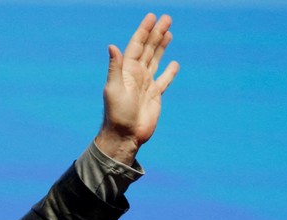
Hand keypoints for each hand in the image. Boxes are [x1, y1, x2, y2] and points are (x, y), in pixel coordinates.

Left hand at [95, 13, 179, 164]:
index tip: (152, 17)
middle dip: (156, 34)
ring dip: (162, 46)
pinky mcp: (155, 96)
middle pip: (148, 49)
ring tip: (169, 33)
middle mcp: (136, 75)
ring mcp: (146, 85)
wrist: (125, 136)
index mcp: (127, 71)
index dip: (144, 31)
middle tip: (166, 18)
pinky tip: (174, 63)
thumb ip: (115, 68)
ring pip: (156, 60)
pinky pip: (164, 80)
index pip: (136, 45)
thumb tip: (112, 46)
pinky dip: (169, 71)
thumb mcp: (114, 89)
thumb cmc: (117, 114)